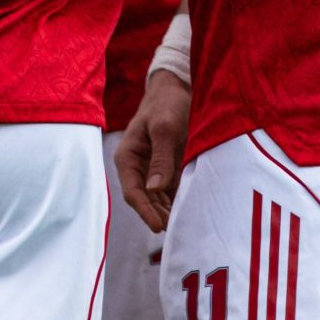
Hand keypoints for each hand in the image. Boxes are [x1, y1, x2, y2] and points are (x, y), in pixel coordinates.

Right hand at [114, 71, 191, 232]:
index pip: (132, 191)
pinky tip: (191, 211)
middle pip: (145, 199)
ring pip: (158, 199)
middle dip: (158, 216)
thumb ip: (161, 158)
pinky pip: (172, 191)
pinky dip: (179, 202)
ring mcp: (153, 169)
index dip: (144, 211)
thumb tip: (155, 189)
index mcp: (128, 156)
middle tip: (177, 232)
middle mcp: (138, 166)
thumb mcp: (164, 128)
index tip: (158, 227)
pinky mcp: (169, 168)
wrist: (178, 88)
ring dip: (169, 212)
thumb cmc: (167, 104)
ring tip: (186, 226)